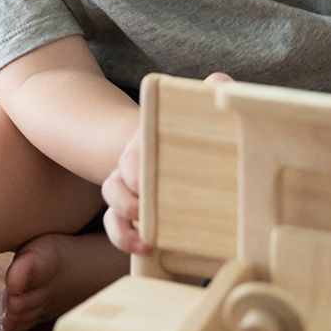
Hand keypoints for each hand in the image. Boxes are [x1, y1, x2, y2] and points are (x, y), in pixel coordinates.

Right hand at [102, 73, 232, 254]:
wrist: (182, 152)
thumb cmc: (191, 131)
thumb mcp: (200, 112)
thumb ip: (212, 93)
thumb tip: (218, 82)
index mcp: (145, 142)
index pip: (131, 155)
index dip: (134, 169)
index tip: (144, 181)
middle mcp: (131, 166)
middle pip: (116, 183)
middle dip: (127, 200)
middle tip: (144, 210)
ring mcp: (130, 192)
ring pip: (112, 209)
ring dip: (123, 226)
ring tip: (144, 240)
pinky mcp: (134, 215)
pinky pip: (117, 228)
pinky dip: (125, 240)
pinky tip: (145, 248)